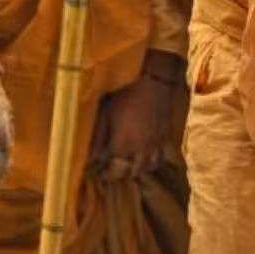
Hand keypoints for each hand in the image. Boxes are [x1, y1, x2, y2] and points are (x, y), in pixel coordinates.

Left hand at [91, 56, 179, 178]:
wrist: (153, 79)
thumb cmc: (125, 93)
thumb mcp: (105, 113)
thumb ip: (97, 139)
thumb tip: (89, 158)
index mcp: (123, 144)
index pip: (114, 171)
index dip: (105, 174)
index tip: (98, 172)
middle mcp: (140, 149)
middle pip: (131, 172)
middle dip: (119, 173)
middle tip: (110, 168)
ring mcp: (155, 145)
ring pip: (147, 168)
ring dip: (136, 169)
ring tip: (127, 164)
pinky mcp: (165, 137)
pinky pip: (160, 158)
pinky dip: (152, 163)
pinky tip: (145, 158)